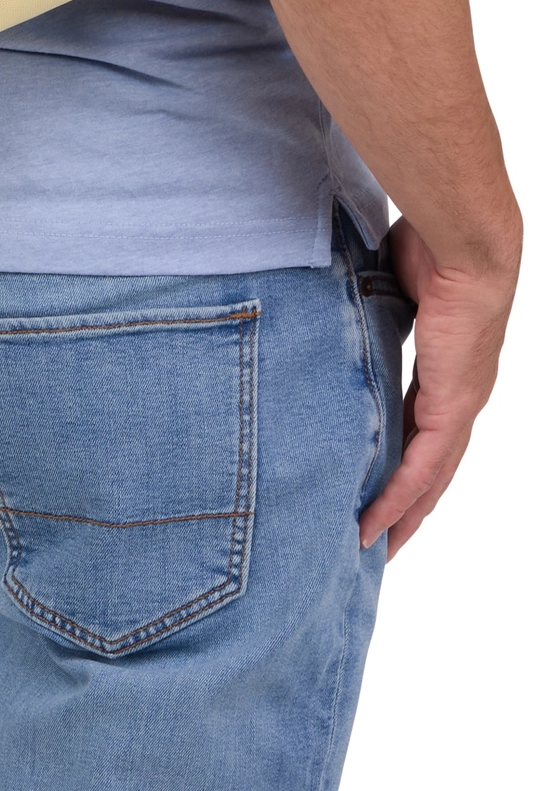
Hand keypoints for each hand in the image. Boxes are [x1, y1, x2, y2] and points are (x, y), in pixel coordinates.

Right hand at [360, 210, 521, 559]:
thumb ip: (364, 310)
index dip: (403, 461)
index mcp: (449, 368)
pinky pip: (422, 467)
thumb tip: (325, 304)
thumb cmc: (431, 245)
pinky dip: (398, 499)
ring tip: (376, 549)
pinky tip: (376, 526)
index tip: (378, 486)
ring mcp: (461, 404)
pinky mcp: (453, 407)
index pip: (423, 429)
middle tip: (380, 541)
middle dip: (407, 506)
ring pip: (431, 478)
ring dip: (403, 515)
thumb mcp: (385, 290)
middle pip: (433, 466)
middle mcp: (460, 394)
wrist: (465, 241)